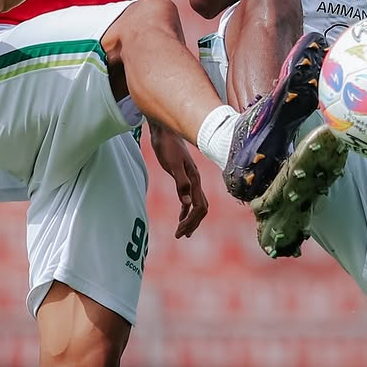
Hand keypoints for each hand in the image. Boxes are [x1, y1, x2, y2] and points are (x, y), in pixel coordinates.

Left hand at [150, 124, 208, 238]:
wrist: (164, 131)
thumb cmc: (167, 145)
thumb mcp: (172, 164)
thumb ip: (181, 182)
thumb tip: (187, 202)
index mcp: (195, 179)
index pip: (199, 207)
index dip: (191, 221)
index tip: (180, 231)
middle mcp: (196, 181)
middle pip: (201, 208)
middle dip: (192, 224)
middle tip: (180, 235)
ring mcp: (191, 179)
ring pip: (196, 204)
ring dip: (190, 219)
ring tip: (182, 232)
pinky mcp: (184, 177)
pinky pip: (189, 198)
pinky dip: (186, 209)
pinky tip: (181, 216)